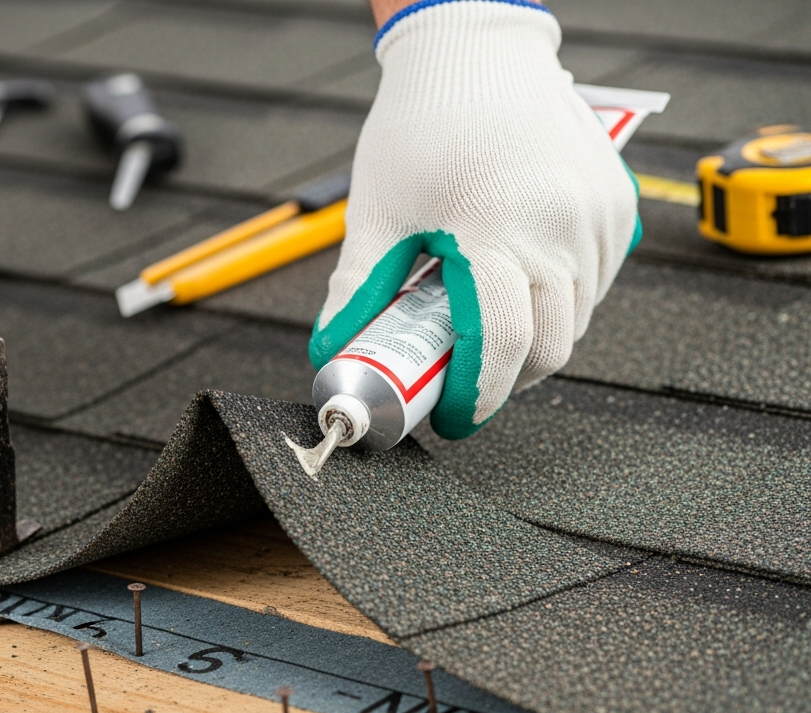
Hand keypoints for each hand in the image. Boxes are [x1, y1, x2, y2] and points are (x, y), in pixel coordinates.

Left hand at [311, 0, 639, 438]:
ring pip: (577, 320)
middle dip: (508, 379)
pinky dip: (562, 302)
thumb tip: (335, 350)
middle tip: (467, 377)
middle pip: (551, 347)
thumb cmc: (423, 125)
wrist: (476, 55)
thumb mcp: (378, 211)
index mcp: (492, 230)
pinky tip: (522, 283)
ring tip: (488, 319)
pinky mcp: (616, 208)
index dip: (476, 395)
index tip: (452, 417)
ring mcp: (595, 218)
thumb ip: (358, 289)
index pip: (500, 343)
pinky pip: (596, 284)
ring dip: (535, 340)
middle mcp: (557, 227)